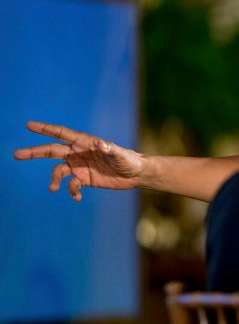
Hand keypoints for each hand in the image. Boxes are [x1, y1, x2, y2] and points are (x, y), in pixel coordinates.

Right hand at [13, 121, 143, 200]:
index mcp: (84, 143)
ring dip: (54, 180)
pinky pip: (71, 186)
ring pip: (58, 172)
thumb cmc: (129, 160)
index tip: (29, 125)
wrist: (136, 174)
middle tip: (16, 154)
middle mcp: (78, 153)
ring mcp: (79, 167)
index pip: (61, 134)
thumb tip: (99, 144)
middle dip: (34, 152)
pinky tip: (77, 197)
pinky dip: (71, 192)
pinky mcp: (84, 180)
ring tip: (52, 188)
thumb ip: (110, 149)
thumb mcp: (120, 155)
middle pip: (51, 151)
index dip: (45, 129)